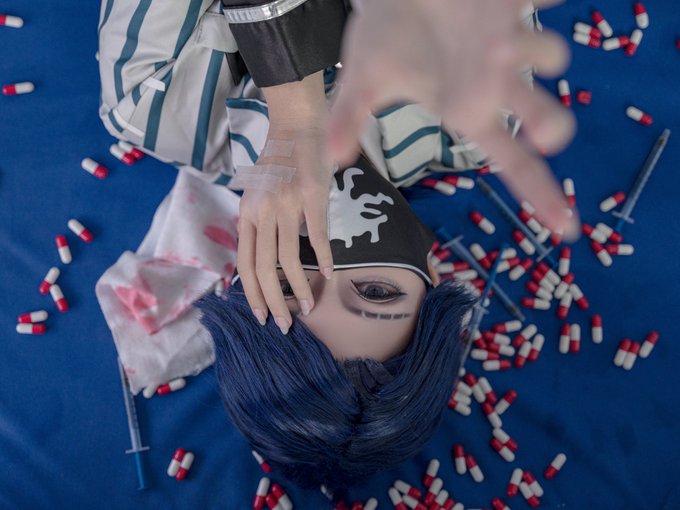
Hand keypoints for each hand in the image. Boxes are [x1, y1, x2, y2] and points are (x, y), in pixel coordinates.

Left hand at [236, 72, 333, 333]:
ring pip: (289, 258)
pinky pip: (318, 236)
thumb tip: (263, 260)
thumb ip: (257, 224)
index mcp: (247, 214)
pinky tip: (330, 274)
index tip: (260, 316)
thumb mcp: (256, 195)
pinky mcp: (312, 198)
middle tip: (284, 325)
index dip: (252, 294)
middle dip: (273, 302)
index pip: (245, 263)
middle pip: (263, 268)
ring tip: (308, 307)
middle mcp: (262, 212)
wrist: (296, 127)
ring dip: (299, 288)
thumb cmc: (277, 163)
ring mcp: (287, 205)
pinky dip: (326, 258)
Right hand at [328, 0, 578, 237]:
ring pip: (549, 56)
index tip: (565, 229)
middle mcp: (495, 83)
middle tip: (545, 134)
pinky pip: (543, 2)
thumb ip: (348, 117)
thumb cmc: (386, 36)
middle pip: (542, 117)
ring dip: (536, 53)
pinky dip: (544, 2)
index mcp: (467, 110)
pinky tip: (527, 1)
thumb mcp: (362, 78)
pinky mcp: (509, 2)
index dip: (540, 193)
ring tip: (496, 44)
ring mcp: (509, 41)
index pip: (511, 161)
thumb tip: (333, 159)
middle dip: (548, 124)